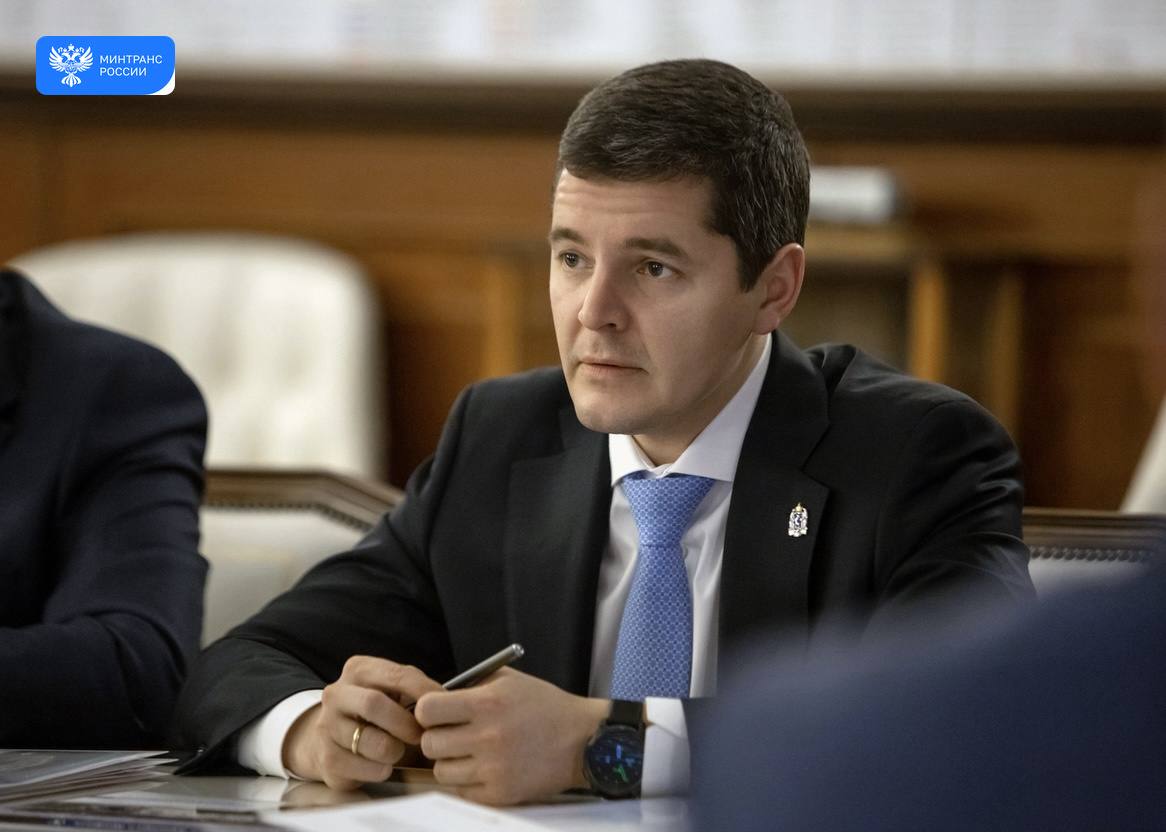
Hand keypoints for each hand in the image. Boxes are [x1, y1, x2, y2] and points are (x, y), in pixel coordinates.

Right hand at [282, 655, 442, 790]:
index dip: (424, 692)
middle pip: (373, 704)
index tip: (443, 709)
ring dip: (394, 751)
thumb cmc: (376, 712)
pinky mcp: (326, 758)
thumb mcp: (394, 692)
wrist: (333, 737)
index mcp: (359, 670)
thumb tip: (446, 702)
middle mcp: (337, 693)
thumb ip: (417, 691)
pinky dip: (379, 770)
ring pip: (369, 741)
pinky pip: (360, 768)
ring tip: (399, 752)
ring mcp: (327, 726)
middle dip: (405, 724)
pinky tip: (383, 766)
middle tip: (421, 737)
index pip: (396, 675)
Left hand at [414, 667, 608, 804]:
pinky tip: (483, 768)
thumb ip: (472, 685)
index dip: (428, 710)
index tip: (437, 712)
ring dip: (450, 761)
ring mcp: (493, 769)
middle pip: (429, 744)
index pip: (427, 710)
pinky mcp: (500, 794)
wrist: (582, 740)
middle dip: (436, 737)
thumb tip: (439, 696)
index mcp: (488, 703)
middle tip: (451, 734)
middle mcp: (487, 736)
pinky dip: (467, 781)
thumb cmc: (545, 706)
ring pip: (441, 772)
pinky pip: (461, 792)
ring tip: (468, 753)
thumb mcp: (510, 680)